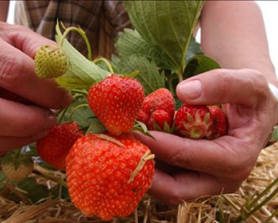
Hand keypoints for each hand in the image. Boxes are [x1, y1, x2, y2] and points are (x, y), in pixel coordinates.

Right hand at [0, 13, 71, 159]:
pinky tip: (15, 135)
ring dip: (11, 140)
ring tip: (36, 128)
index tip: (63, 97)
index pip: (8, 70)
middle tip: (49, 120)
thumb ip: (42, 53)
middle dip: (24, 123)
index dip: (43, 90)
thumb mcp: (16, 34)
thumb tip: (63, 82)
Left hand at [134, 68, 277, 204]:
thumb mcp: (249, 83)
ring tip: (121, 146)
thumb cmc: (252, 100)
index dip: (160, 145)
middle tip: (120, 149)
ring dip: (142, 168)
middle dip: (145, 171)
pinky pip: (165, 177)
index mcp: (236, 160)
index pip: (190, 158)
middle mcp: (219, 179)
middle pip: (174, 189)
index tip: (135, 131)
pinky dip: (148, 162)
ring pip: (165, 187)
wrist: (252, 113)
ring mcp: (203, 181)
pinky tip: (133, 143)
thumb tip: (184, 92)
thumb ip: (223, 84)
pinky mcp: (190, 176)